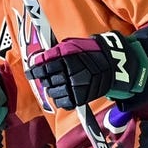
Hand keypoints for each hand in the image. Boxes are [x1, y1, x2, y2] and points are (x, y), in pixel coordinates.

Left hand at [27, 32, 147, 109]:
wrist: (115, 65)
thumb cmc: (93, 52)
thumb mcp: (73, 45)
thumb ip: (56, 52)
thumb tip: (40, 58)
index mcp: (65, 59)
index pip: (42, 67)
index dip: (35, 70)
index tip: (32, 72)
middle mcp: (67, 73)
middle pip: (47, 81)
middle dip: (47, 79)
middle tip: (52, 76)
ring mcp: (74, 87)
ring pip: (53, 93)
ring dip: (54, 89)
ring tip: (62, 84)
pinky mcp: (80, 97)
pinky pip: (63, 103)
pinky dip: (63, 99)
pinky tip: (67, 93)